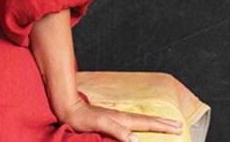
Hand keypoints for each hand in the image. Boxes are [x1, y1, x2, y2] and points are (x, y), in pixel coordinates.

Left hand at [55, 94, 182, 141]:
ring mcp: (116, 118)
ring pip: (140, 121)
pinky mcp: (110, 120)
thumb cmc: (81, 117)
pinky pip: (131, 123)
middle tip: (179, 124)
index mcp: (122, 118)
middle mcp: (121, 117)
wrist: (68, 108)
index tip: (178, 127)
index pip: (146, 123)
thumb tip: (136, 140)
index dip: (162, 126)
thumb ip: (117, 130)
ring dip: (154, 122)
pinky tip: (139, 127)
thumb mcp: (99, 124)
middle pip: (146, 120)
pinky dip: (141, 124)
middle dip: (162, 123)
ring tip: (165, 124)